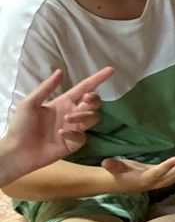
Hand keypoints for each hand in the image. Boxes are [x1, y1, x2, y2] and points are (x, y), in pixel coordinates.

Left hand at [0, 67, 114, 177]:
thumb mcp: (29, 103)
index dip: (97, 79)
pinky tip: (62, 134)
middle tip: (86, 99)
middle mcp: (71, 114)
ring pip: (93, 118)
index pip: (84, 88)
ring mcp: (74, 129)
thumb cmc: (20, 126)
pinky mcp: (73, 144)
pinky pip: (83, 136)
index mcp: (63, 102)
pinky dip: (74, 133)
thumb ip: (46, 88)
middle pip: (94, 103)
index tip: (111, 70)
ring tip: (67, 120)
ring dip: (83, 116)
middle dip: (94, 99)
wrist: (16, 151)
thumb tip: (60, 71)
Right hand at [101, 148, 174, 193]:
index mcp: (146, 179)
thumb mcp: (114, 170)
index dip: (167, 167)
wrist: (124, 184)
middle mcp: (160, 182)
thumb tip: (105, 162)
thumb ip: (113, 166)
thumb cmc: (120, 174)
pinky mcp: (172, 176)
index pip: (158, 173)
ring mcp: (167, 180)